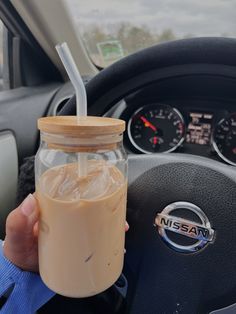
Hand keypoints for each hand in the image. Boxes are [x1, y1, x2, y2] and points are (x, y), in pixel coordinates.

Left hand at [3, 194, 129, 272]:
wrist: (24, 274)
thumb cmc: (19, 249)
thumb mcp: (17, 234)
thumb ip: (18, 221)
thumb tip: (31, 201)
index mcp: (53, 204)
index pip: (73, 188)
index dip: (89, 185)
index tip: (103, 185)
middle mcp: (67, 213)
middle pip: (91, 204)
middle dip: (108, 205)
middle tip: (116, 211)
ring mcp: (75, 228)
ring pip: (97, 219)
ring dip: (111, 221)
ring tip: (120, 227)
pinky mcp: (80, 243)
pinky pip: (97, 237)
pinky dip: (108, 238)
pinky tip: (116, 242)